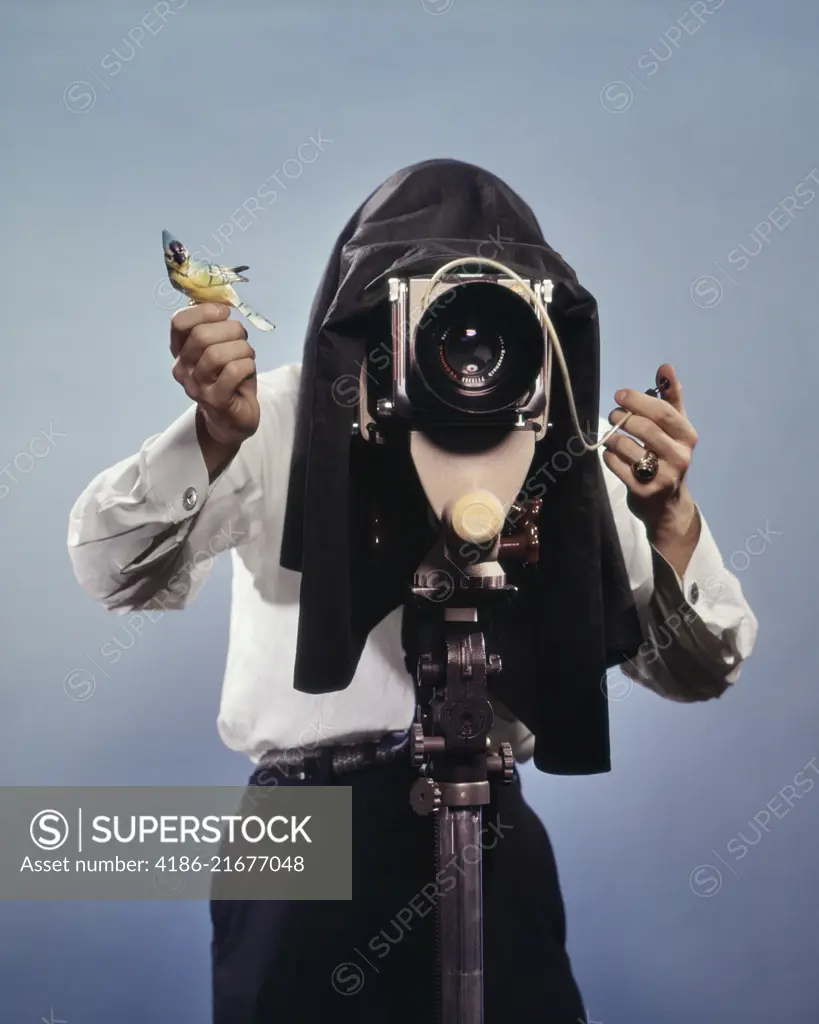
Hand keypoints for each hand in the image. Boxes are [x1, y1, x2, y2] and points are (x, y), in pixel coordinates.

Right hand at [170, 303, 258, 449]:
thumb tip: (223, 299)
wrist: (234, 418)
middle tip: (242, 338)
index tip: (224, 312)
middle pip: (201, 336)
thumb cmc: (229, 377)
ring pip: (217, 354)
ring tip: (247, 355)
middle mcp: (182, 368)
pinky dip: (246, 365)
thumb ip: (217, 325)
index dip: (204, 311)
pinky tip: (248, 369)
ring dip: (241, 349)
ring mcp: (196, 386)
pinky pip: (232, 372)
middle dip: (231, 330)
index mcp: (180, 350)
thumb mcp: (221, 347)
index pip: (179, 322)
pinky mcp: (214, 401)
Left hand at [601, 363, 700, 573]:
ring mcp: (662, 476)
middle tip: (612, 415)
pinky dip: (609, 457)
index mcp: (687, 437)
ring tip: (612, 437)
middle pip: (645, 428)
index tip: (620, 394)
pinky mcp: (644, 491)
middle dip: (623, 417)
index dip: (639, 401)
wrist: (666, 504)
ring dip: (613, 438)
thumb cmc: (667, 456)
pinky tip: (613, 455)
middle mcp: (679, 457)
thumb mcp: (675, 428)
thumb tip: (665, 367)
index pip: (664, 413)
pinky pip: (617, 465)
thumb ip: (670, 397)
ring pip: (628, 447)